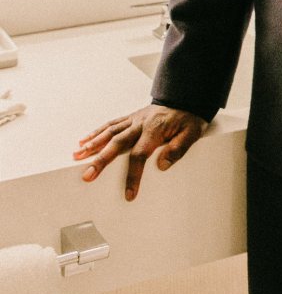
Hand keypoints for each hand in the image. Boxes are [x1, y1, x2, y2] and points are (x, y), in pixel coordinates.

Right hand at [73, 105, 207, 200]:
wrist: (186, 99)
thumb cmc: (188, 119)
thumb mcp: (192, 134)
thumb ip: (178, 149)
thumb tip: (162, 165)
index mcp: (155, 130)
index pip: (140, 155)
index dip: (133, 175)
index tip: (129, 194)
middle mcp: (140, 124)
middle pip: (117, 143)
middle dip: (101, 160)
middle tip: (87, 176)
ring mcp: (133, 120)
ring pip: (109, 132)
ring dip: (92, 145)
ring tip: (77, 157)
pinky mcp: (130, 118)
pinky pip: (111, 124)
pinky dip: (96, 132)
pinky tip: (84, 141)